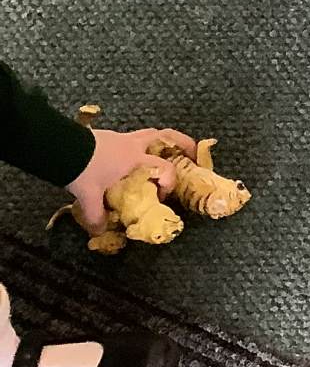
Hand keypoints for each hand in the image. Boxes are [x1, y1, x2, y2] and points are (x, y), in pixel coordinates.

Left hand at [66, 127, 196, 231]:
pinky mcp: (108, 136)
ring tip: (162, 153)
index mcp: (135, 160)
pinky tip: (127, 158)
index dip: (170, 181)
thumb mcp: (89, 197)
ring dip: (158, 142)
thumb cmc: (83, 170)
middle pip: (165, 136)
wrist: (61, 148)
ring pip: (149, 134)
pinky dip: (136, 146)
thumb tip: (100, 232)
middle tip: (192, 152)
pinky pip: (130, 138)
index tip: (161, 195)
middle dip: (183, 142)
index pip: (165, 167)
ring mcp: (121, 138)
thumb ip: (96, 215)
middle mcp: (133, 145)